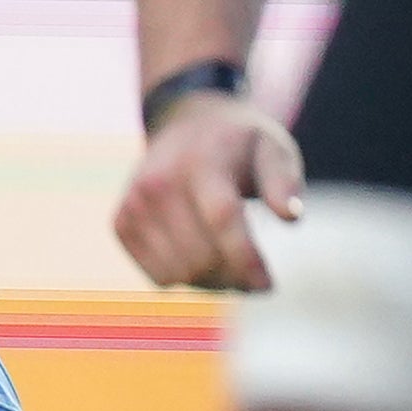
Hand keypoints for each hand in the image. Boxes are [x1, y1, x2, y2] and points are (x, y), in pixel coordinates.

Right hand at [113, 86, 305, 291]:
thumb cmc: (238, 144)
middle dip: (234, 277)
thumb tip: (291, 217)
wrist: (183, 124)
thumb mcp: (272, 147)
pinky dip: (185, 280)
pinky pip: (157, 276)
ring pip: (177, 273)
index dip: (245, 258)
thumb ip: (284, 181)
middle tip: (257, 278)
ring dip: (212, 283)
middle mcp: (157, 183)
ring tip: (234, 271)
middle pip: (199, 255)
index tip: (268, 286)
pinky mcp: (121, 224)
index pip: (221, 219)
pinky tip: (205, 263)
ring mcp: (134, 205)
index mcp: (199, 162)